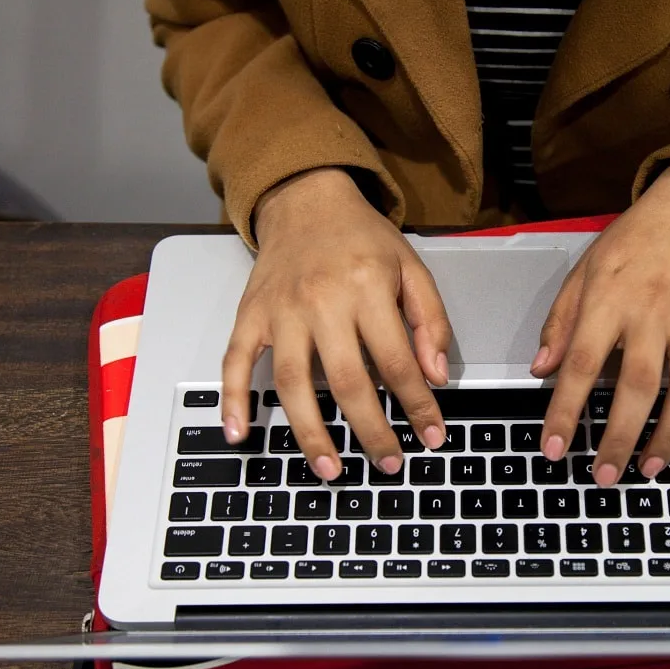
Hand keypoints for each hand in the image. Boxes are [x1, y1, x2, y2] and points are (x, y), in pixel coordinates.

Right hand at [221, 168, 451, 480]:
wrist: (305, 199)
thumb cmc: (362, 238)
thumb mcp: (411, 268)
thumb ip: (430, 321)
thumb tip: (435, 377)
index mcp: (367, 287)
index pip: (397, 360)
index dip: (417, 404)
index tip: (431, 436)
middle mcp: (321, 301)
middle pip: (346, 381)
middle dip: (371, 430)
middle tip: (388, 464)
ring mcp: (280, 311)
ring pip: (293, 383)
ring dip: (310, 432)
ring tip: (330, 469)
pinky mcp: (250, 315)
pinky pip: (235, 362)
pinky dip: (233, 400)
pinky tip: (240, 434)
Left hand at [533, 156, 669, 486]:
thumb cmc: (637, 239)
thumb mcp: (586, 269)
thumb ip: (562, 321)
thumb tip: (540, 370)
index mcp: (609, 297)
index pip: (581, 363)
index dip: (565, 410)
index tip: (553, 448)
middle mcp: (652, 311)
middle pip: (636, 385)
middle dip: (618, 437)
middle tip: (603, 475)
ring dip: (666, 437)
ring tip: (647, 469)